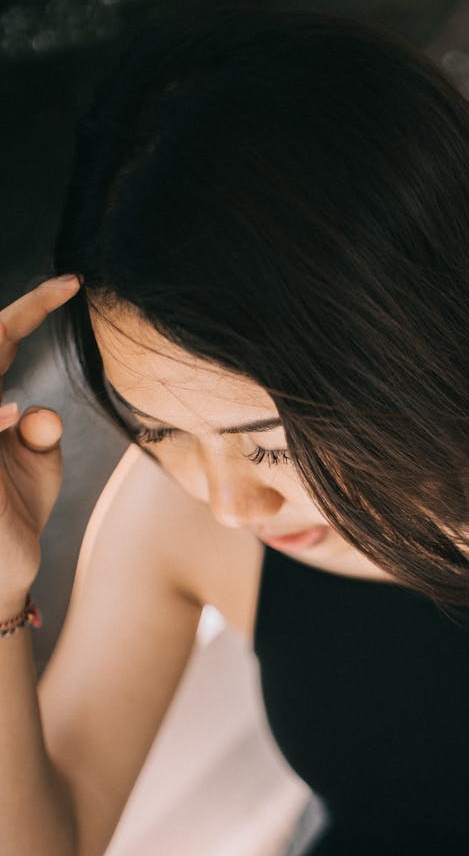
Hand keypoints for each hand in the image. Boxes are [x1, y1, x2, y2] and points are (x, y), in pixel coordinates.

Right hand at [0, 275, 80, 606]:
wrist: (4, 571)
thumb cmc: (16, 515)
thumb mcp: (37, 465)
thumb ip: (41, 432)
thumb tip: (33, 409)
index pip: (0, 340)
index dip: (32, 307)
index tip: (74, 283)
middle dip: (23, 314)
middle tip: (65, 289)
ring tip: (26, 326)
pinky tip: (9, 415)